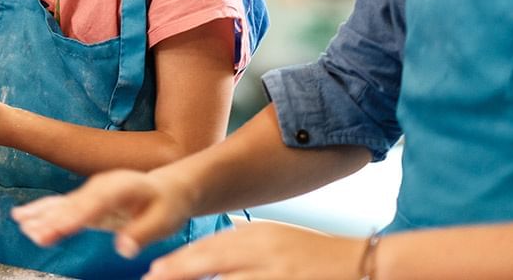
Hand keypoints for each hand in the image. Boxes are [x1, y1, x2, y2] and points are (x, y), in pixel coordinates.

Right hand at [12, 169, 198, 256]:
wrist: (169, 188)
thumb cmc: (168, 205)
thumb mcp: (164, 221)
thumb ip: (142, 233)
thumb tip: (124, 248)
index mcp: (121, 187)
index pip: (94, 204)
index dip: (75, 216)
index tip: (59, 228)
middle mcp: (100, 186)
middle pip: (73, 204)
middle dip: (52, 219)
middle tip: (34, 234)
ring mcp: (91, 192)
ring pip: (62, 204)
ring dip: (42, 215)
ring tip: (22, 224)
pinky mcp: (86, 202)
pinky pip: (60, 206)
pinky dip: (41, 211)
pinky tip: (21, 216)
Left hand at [139, 222, 365, 279]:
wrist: (359, 263)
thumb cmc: (307, 254)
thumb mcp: (268, 240)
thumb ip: (233, 249)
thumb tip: (194, 263)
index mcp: (255, 237)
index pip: (207, 250)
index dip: (177, 264)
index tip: (153, 273)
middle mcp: (263, 255)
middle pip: (210, 265)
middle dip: (178, 275)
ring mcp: (277, 276)